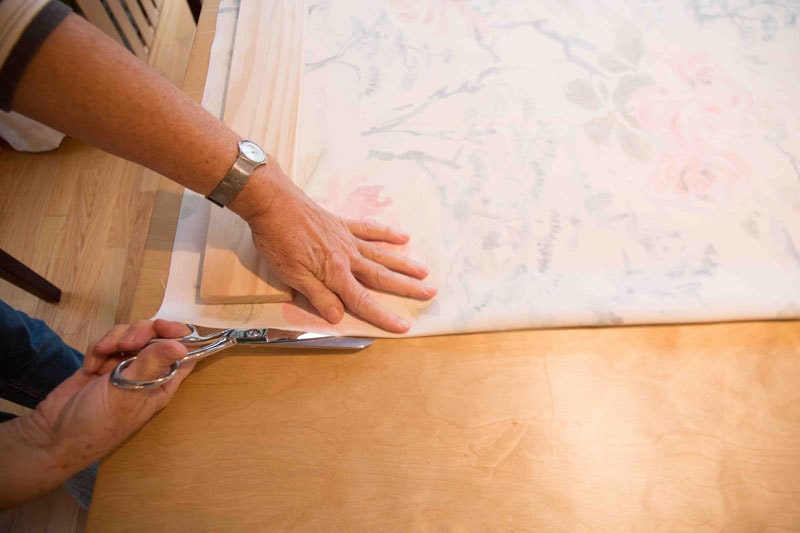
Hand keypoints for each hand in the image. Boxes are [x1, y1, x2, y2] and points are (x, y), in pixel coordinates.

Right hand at [33, 320, 193, 471]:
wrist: (55, 435)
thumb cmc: (99, 422)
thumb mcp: (127, 393)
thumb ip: (151, 365)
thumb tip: (182, 346)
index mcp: (163, 381)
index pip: (185, 352)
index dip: (179, 335)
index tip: (162, 327)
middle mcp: (147, 371)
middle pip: (155, 335)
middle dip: (140, 332)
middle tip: (125, 344)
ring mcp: (123, 365)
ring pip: (130, 334)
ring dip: (115, 339)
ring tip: (102, 354)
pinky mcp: (102, 362)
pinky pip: (107, 342)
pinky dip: (98, 349)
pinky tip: (89, 367)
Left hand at [237, 163, 436, 332]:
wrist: (273, 203)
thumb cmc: (277, 241)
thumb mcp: (291, 275)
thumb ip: (317, 296)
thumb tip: (339, 317)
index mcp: (335, 274)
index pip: (363, 301)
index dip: (383, 316)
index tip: (403, 326)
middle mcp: (348, 257)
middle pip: (382, 277)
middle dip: (406, 287)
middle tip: (430, 292)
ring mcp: (348, 239)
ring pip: (382, 254)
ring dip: (404, 264)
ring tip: (424, 271)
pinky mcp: (342, 224)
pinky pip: (370, 230)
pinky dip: (387, 234)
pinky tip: (403, 238)